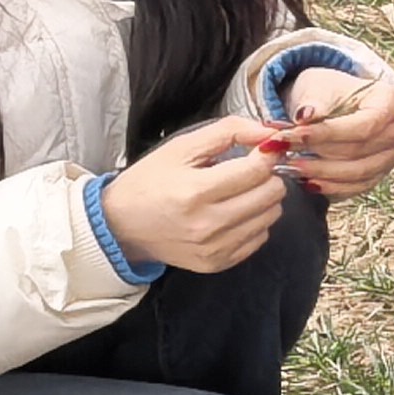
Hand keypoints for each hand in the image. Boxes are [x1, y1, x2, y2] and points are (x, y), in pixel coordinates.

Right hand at [101, 117, 291, 273]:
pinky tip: (233, 212)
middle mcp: (208, 224)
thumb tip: (269, 132)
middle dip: (267, 175)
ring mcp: (215, 248)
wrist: (122, 225)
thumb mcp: (181, 147)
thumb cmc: (150, 182)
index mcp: (195, 191)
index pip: (257, 171)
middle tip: (248, 169)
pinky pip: (260, 238)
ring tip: (238, 191)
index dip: (267, 154)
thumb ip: (228, 132)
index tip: (262, 149)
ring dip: (263, 198)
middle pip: (271, 194)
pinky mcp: (218, 263)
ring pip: (271, 216)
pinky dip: (254, 221)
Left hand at [276, 63, 393, 202]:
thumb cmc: (329, 91)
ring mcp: (392, 154)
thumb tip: (304, 115)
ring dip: (321, 173)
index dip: (328, 134)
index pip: (362, 125)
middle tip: (283, 152)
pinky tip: (306, 182)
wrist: (337, 102)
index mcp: (391, 101)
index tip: (294, 135)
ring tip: (290, 168)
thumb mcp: (319, 86)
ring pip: (358, 172)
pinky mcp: (381, 173)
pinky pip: (357, 187)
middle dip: (318, 153)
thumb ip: (314, 101)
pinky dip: (331, 186)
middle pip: (359, 151)